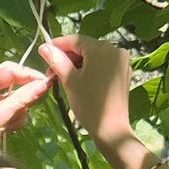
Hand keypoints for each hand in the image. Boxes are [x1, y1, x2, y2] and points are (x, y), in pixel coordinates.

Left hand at [0, 59, 54, 153]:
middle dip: (22, 95)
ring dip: (18, 110)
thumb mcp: (2, 113)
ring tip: (11, 122)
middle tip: (32, 102)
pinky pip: (11, 110)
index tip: (45, 82)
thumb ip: (24, 97)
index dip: (28, 74)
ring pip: (14, 98)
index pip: (10, 70)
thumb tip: (44, 83)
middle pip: (13, 82)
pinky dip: (14, 119)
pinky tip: (9, 128)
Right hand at [37, 36, 134, 157]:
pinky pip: (103, 65)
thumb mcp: (69, 80)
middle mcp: (115, 50)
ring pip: (94, 56)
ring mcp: (122, 62)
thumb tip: (44, 47)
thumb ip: (57, 60)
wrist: (111, 128)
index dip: (58, 44)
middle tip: (52, 71)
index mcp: (101, 49)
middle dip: (67, 57)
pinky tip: (80, 80)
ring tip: (64, 78)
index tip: (44, 51)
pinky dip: (91, 69)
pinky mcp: (124, 73)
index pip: (75, 40)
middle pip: (85, 47)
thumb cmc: (88, 103)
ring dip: (78, 64)